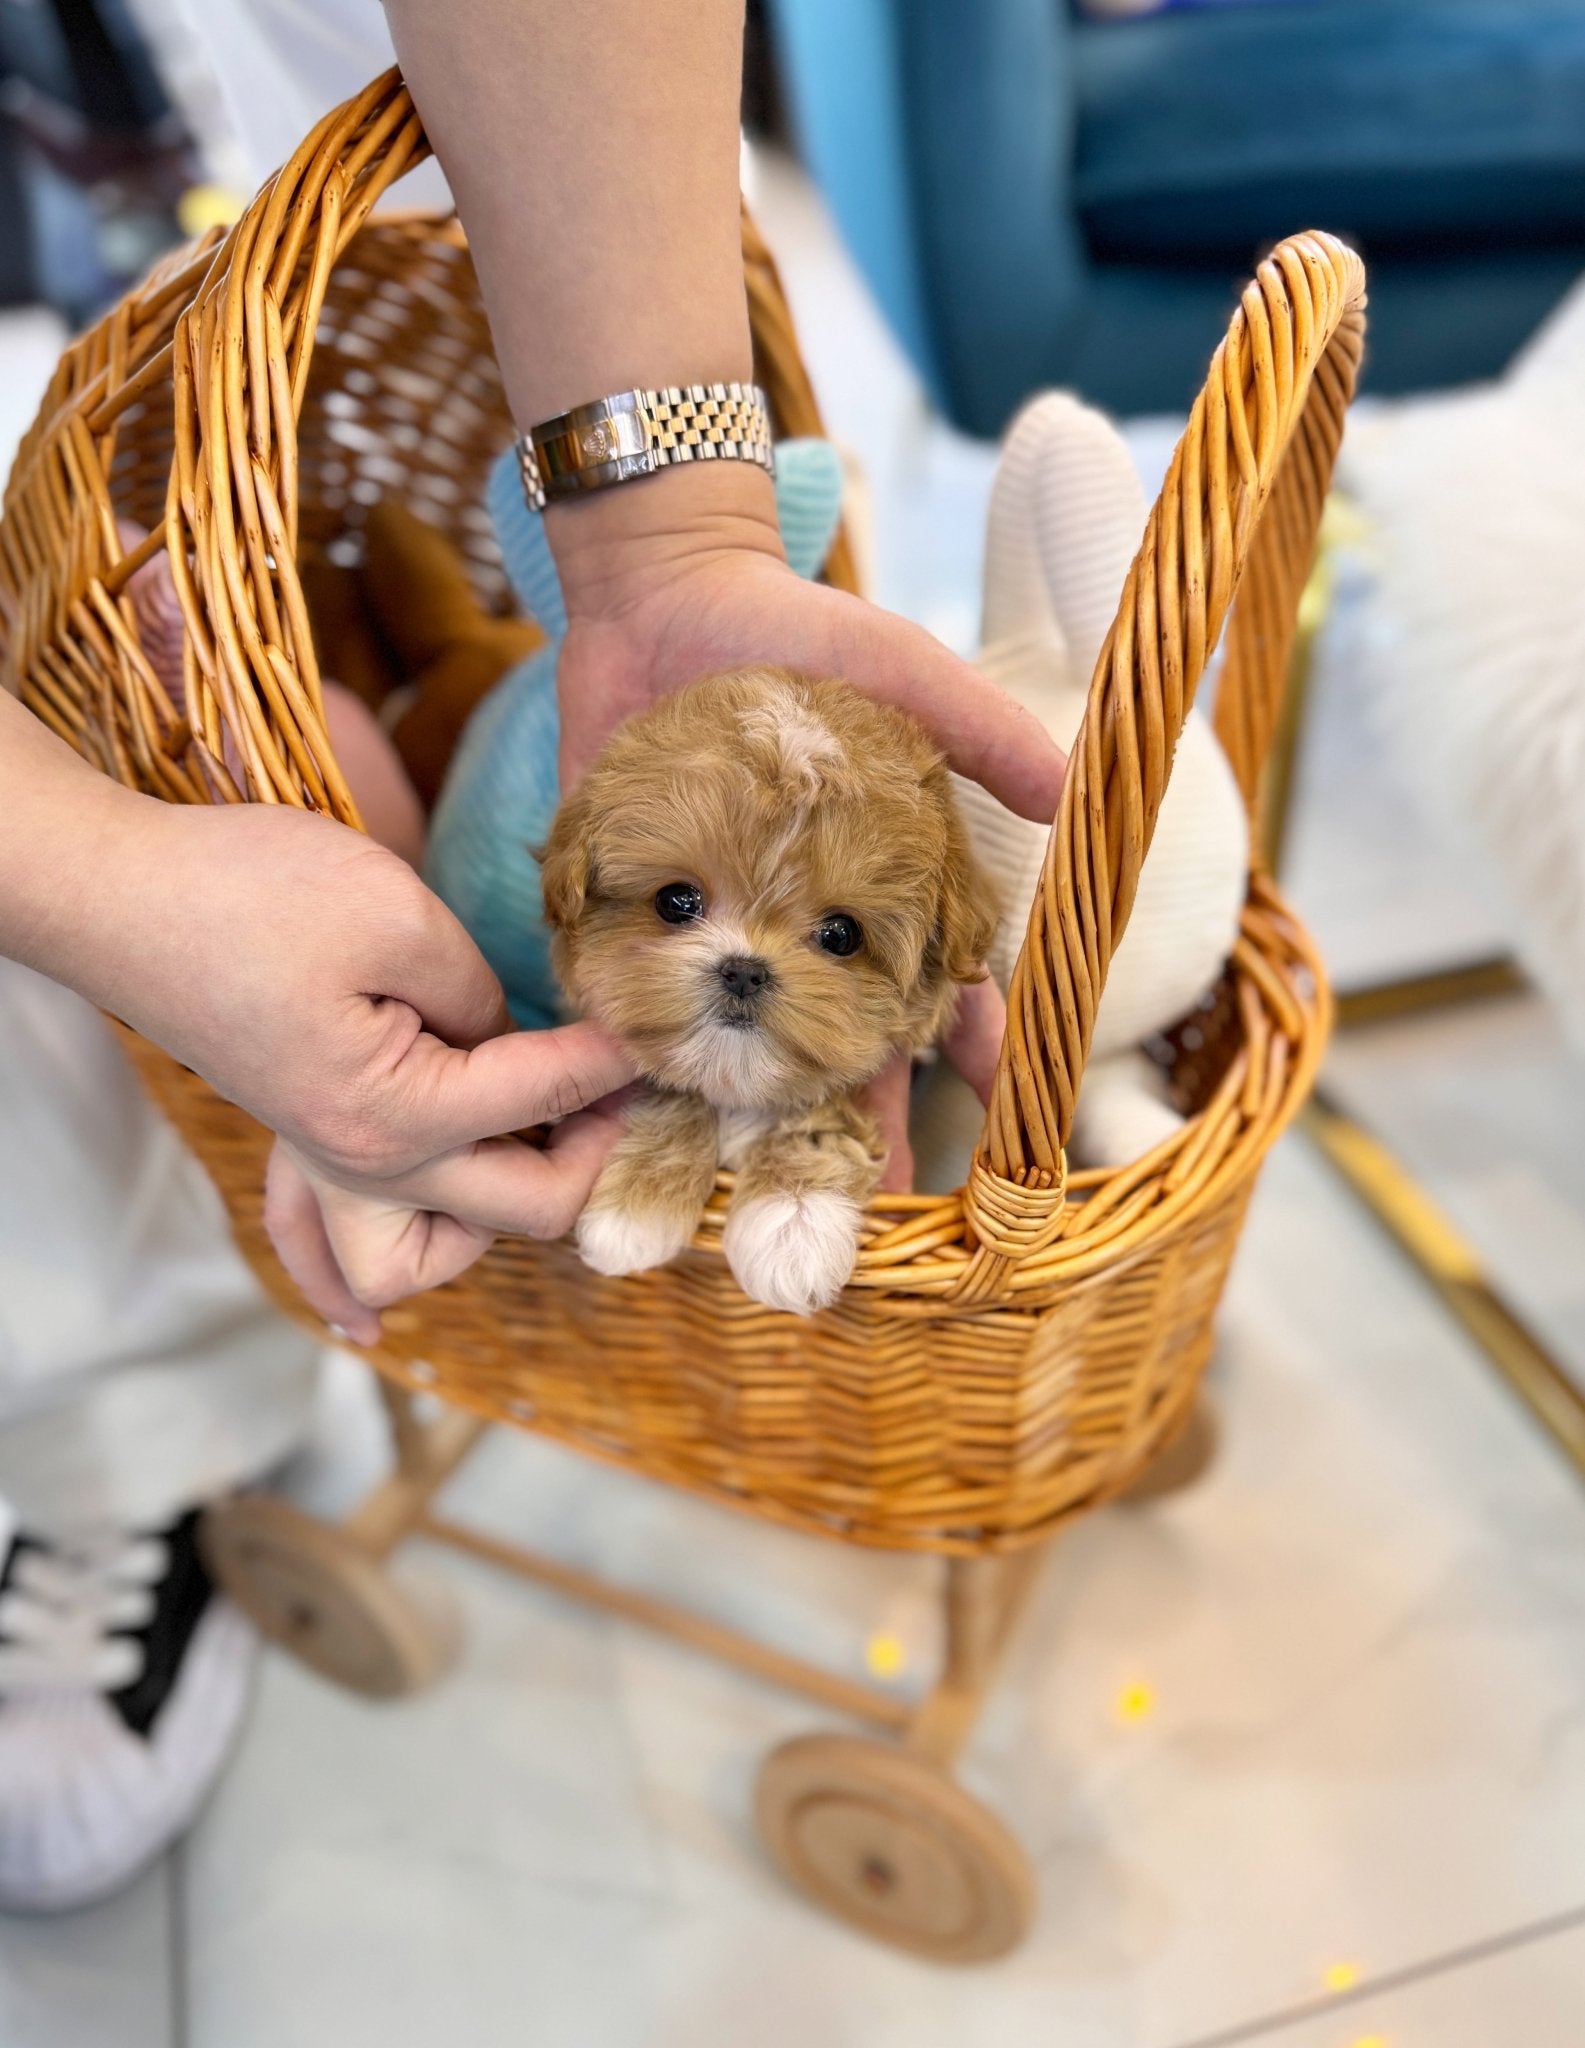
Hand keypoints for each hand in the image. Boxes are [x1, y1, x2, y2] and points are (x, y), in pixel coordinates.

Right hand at [20, 780, 635, 1331]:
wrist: (116, 895)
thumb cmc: (247, 894)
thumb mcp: (394, 916)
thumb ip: (478, 993)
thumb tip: (513, 1036)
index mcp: (401, 1114)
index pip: (548, 1096)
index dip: (613, 1054)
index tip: (651, 1023)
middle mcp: (364, 1164)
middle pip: (524, 1208)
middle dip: (593, 1151)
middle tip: (624, 1085)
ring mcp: (322, 1160)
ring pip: (420, 1263)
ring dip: (492, 1226)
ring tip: (531, 1153)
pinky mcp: (295, 1137)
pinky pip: (320, 1250)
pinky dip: (350, 1285)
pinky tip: (366, 1319)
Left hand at [548, 467, 1054, 1183]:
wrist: (665, 596)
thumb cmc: (800, 633)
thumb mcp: (903, 673)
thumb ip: (981, 732)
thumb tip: (1074, 797)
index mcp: (870, 899)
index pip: (935, 1000)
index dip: (969, 1062)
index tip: (996, 1129)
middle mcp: (791, 935)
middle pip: (825, 1059)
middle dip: (834, 1143)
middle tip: (837, 1236)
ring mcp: (711, 934)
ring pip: (728, 1055)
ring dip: (726, 1134)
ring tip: (722, 1225)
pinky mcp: (628, 917)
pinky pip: (627, 1006)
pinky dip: (623, 1069)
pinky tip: (621, 1141)